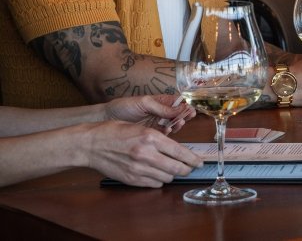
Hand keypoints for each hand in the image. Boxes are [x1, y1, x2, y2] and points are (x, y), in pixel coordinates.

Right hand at [79, 121, 202, 187]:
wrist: (90, 144)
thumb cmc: (115, 131)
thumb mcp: (141, 128)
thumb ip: (159, 139)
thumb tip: (177, 150)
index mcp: (151, 137)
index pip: (180, 152)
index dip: (193, 159)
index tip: (199, 162)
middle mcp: (147, 154)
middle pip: (177, 168)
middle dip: (186, 169)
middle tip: (189, 168)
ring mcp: (138, 168)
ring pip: (166, 177)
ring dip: (171, 174)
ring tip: (170, 169)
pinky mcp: (131, 179)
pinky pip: (153, 184)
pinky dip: (158, 180)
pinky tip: (157, 174)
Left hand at [105, 95, 195, 133]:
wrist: (106, 120)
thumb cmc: (124, 107)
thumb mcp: (144, 103)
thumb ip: (161, 107)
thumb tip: (180, 108)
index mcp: (160, 102)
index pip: (178, 103)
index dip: (185, 106)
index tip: (191, 110)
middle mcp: (161, 113)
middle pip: (178, 115)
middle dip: (184, 116)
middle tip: (187, 118)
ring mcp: (156, 124)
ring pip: (172, 125)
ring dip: (176, 125)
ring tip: (176, 124)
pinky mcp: (151, 135)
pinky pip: (163, 135)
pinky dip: (167, 133)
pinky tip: (166, 130)